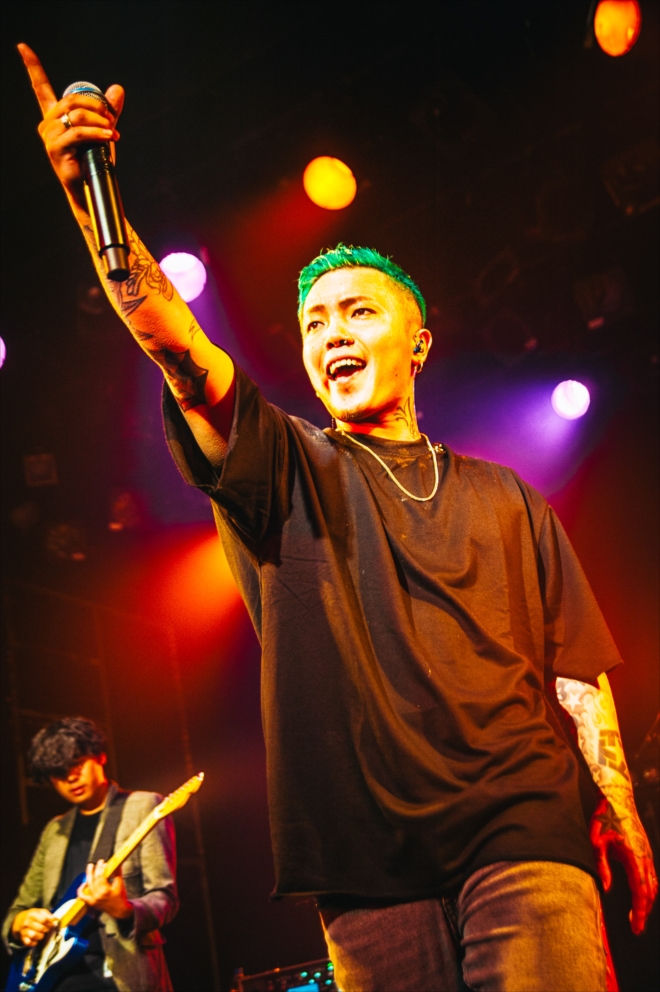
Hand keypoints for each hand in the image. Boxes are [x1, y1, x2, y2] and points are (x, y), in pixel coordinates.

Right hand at [11, 907, 57, 946]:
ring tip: (42, 934)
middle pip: (40, 928)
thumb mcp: (39, 911)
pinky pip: (29, 943)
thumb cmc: (32, 916)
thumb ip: (48, 914)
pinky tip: (36, 940)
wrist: (18, 921)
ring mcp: (23, 931)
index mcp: (32, 914)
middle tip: (47, 929)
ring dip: (41, 936)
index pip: (43, 920)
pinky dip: (34, 943)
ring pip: (34, 935)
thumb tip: (56, 918)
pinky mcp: (22, 938)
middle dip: (46, 930)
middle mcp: (27, 922)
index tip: (52, 924)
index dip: (50, 923)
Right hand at [17, 44, 123, 208]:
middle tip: (110, 118)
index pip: (40, 87)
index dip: (32, 66)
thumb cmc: (94, 160)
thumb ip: (108, 110)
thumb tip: (117, 89)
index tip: (22, 47)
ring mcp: (49, 136)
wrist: (92, 187)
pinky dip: (97, 133)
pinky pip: (78, 132)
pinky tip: (109, 137)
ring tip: (112, 132)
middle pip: (71, 100)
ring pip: (76, 115)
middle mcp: (47, 123)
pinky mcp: (55, 148)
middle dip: (95, 106)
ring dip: (99, 121)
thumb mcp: (102, 129)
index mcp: (54, 116)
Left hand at [77, 860, 133, 920]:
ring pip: (89, 885)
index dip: (101, 868)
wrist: (119, 911)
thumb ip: (117, 872)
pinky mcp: (91, 903)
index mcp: (106, 891)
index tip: (103, 863)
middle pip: (94, 879)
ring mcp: (93, 899)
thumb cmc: (120, 897)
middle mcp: (98, 895)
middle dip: (94, 870)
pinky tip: (84, 883)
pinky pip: (82, 896)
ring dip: (88, 876)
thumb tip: (117, 863)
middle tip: (95, 863)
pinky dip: (81, 889)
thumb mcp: (120, 884)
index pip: (101, 876)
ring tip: (90, 868)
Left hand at [590, 796, 657, 933]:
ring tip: (638, 917)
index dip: (639, 912)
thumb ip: (602, 866)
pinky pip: (652, 874)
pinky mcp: (646, 849)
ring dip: (647, 901)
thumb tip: (606, 890)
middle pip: (650, 891)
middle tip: (636, 929)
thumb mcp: (597, 842)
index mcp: (634, 856)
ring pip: (653, 883)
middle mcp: (645, 856)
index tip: (636, 927)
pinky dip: (649, 889)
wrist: (616, 797)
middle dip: (644, 912)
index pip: (640, 891)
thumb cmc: (604, 818)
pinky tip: (642, 895)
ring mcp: (647, 852)